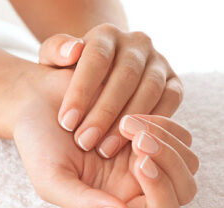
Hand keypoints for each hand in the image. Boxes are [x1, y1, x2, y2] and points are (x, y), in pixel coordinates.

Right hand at [13, 69, 197, 207]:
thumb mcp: (51, 180)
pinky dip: (162, 122)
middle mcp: (134, 181)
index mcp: (115, 199)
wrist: (37, 103)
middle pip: (184, 188)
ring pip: (186, 158)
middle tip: (138, 140)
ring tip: (128, 123)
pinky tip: (132, 114)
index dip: (161, 194)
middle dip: (169, 162)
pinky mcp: (148, 129)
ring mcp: (144, 154)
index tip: (138, 163)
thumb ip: (82, 204)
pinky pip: (177, 132)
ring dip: (166, 140)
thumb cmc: (39, 144)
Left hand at [39, 24, 182, 158]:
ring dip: (128, 122)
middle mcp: (136, 44)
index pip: (97, 58)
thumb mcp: (55, 61)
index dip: (82, 90)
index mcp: (106, 36)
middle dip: (104, 112)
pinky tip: (132, 143)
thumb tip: (72, 50)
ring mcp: (158, 62)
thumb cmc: (72, 73)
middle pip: (125, 75)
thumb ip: (55, 52)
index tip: (66, 122)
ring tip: (104, 150)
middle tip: (84, 142)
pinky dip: (155, 122)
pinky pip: (171, 100)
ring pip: (149, 89)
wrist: (102, 75)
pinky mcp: (174, 82)